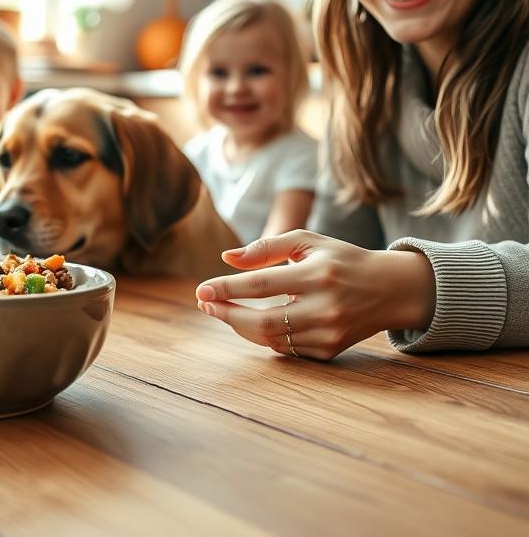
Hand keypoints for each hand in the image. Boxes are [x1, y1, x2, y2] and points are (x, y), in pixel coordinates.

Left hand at [194, 230, 435, 359]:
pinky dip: (264, 336)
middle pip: (262, 321)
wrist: (391, 289)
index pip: (261, 285)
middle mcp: (325, 307)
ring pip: (270, 339)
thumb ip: (267, 247)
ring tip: (222, 311)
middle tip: (205, 304)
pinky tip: (253, 322)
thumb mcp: (308, 242)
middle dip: (227, 315)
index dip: (227, 289)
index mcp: (318, 274)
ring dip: (240, 327)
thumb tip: (226, 258)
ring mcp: (329, 333)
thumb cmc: (342, 259)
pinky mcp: (330, 350)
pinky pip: (285, 348)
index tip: (202, 290)